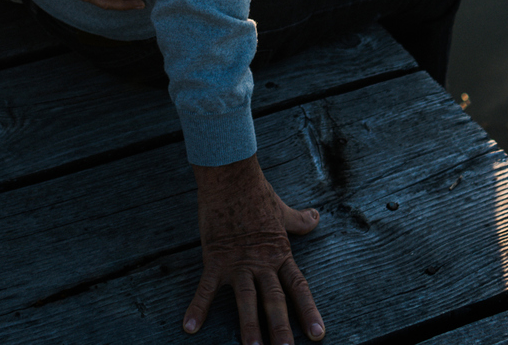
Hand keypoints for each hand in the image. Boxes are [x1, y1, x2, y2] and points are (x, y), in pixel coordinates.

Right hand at [183, 156, 322, 342]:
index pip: (298, 287)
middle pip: (274, 300)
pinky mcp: (215, 258)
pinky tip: (190, 327)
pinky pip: (206, 288)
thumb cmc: (257, 193)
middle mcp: (261, 263)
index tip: (318, 334)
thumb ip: (300, 220)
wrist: (230, 177)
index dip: (308, 311)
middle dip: (280, 329)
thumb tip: (316, 216)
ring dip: (249, 326)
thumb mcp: (282, 210)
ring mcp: (238, 262)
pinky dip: (197, 308)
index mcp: (280, 254)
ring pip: (246, 299)